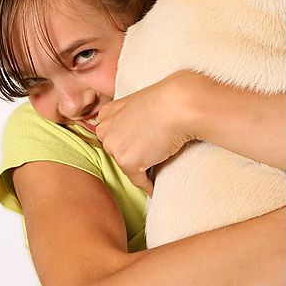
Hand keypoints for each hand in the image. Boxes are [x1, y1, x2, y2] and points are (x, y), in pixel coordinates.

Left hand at [96, 73, 194, 193]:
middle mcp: (106, 130)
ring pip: (127, 166)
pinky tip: (156, 185)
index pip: (112, 134)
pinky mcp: (128, 163)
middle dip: (130, 153)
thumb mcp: (140, 103)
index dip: (126, 140)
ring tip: (158, 165)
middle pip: (116, 151)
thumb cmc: (168, 100)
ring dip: (140, 167)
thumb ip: (131, 117)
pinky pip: (138, 181)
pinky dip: (148, 185)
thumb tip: (138, 135)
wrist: (179, 105)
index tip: (138, 145)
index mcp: (108, 113)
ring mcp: (115, 147)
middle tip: (151, 154)